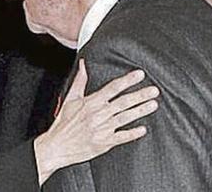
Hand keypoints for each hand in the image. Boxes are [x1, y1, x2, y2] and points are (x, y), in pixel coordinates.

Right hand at [33, 59, 158, 184]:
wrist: (57, 146)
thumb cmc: (63, 123)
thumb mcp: (70, 99)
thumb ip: (80, 81)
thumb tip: (83, 65)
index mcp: (91, 102)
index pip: (112, 88)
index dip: (127, 80)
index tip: (139, 75)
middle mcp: (98, 114)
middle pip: (123, 102)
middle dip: (140, 95)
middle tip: (154, 90)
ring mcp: (102, 129)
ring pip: (125, 117)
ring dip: (140, 111)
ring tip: (153, 104)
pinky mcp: (104, 142)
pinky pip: (122, 137)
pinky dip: (133, 133)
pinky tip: (143, 129)